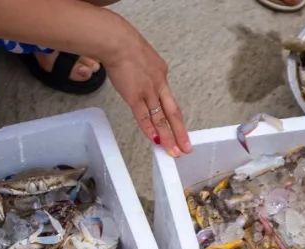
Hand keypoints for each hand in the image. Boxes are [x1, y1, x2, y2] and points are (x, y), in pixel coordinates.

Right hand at [103, 22, 191, 157]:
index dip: (175, 118)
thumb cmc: (125, 46)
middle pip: (173, 113)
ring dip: (168, 137)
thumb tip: (144, 80)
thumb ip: (146, 72)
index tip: (180, 130)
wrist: (118, 42)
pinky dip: (150, 130)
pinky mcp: (134, 96)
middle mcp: (159, 84)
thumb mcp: (144, 58)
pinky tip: (155, 141)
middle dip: (180, 133)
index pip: (170, 101)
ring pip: (161, 119)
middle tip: (186, 148)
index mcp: (162, 74)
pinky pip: (144, 117)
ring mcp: (148, 91)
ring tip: (173, 151)